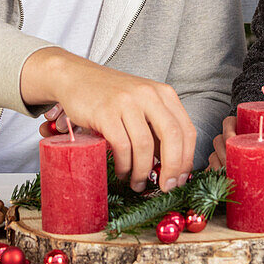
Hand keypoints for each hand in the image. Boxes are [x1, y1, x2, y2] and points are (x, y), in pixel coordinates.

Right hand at [20, 47, 196, 193]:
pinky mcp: (105, 112)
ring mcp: (127, 102)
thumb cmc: (111, 96)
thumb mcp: (142, 104)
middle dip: (172, 168)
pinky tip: (122, 172)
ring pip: (145, 146)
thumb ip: (157, 128)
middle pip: (172, 137)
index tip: (180, 179)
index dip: (187, 159)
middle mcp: (149, 94)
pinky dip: (124, 165)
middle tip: (166, 187)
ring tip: (137, 183)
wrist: (76, 77)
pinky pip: (122, 146)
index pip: (187, 130)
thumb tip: (171, 166)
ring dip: (143, 171)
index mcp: (163, 93)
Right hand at [208, 116, 263, 171]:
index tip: (232, 139)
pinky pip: (210, 170)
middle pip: (218, 141)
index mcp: (242, 126)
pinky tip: (217, 183)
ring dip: (217, 165)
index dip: (227, 130)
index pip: (228, 122)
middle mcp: (230, 138)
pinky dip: (212, 176)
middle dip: (221, 153)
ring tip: (226, 175)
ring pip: (213, 156)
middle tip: (230, 164)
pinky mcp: (222, 167)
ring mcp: (223, 152)